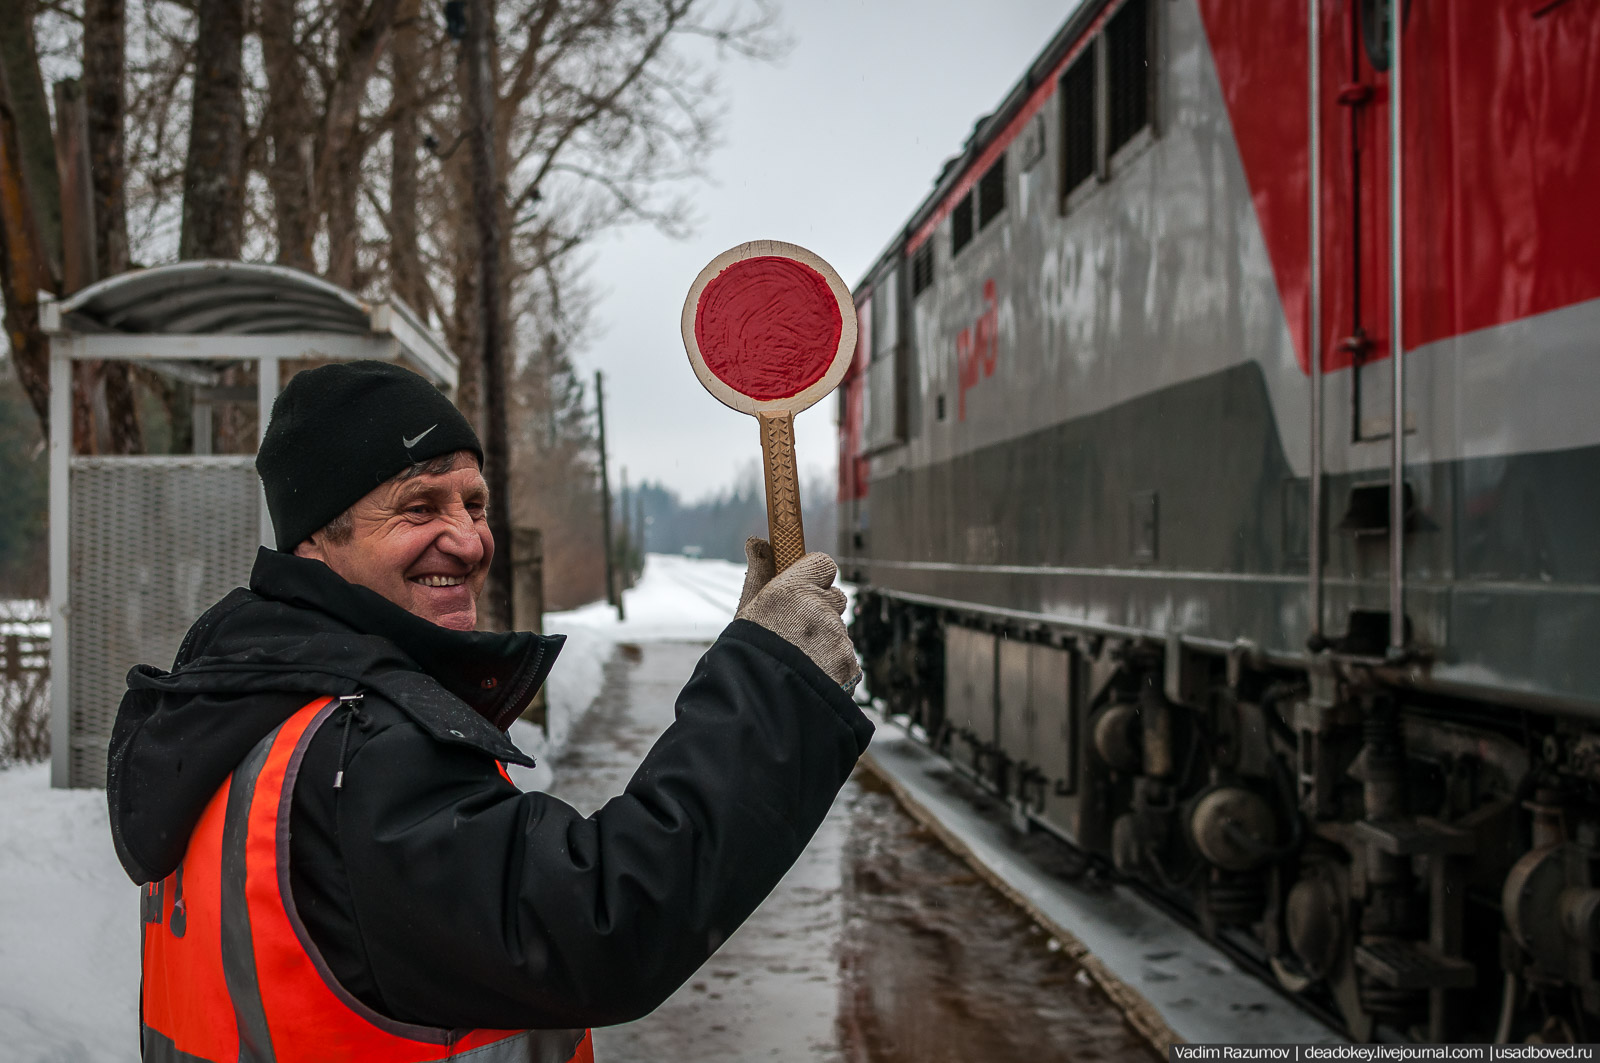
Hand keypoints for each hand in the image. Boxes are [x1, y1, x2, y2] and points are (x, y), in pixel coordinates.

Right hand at [736, 545, 859, 688]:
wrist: (757, 706)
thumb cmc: (746, 655)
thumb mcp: (747, 611)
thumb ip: (759, 574)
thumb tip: (757, 542)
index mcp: (793, 591)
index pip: (824, 564)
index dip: (815, 577)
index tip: (804, 589)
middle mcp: (820, 611)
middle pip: (835, 599)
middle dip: (822, 611)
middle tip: (797, 632)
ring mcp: (838, 640)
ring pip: (839, 633)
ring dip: (826, 644)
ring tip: (799, 665)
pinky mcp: (850, 667)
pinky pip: (846, 660)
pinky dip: (833, 669)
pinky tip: (810, 679)